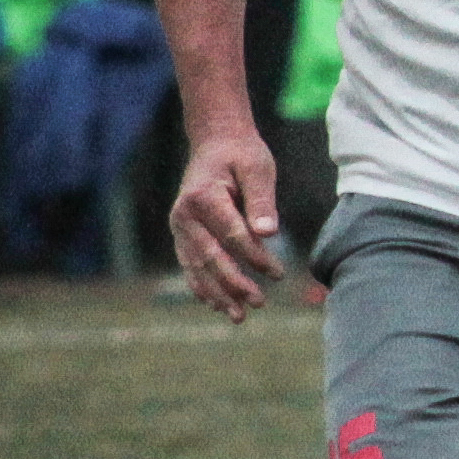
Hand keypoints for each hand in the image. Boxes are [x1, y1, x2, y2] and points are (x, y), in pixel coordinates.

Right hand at [169, 127, 286, 319]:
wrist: (215, 142)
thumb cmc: (242, 155)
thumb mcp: (258, 169)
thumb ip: (262, 201)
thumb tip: (268, 234)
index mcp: (203, 197)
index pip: (232, 235)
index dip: (255, 257)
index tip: (279, 274)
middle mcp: (184, 214)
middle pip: (210, 257)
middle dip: (234, 283)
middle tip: (259, 303)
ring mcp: (179, 225)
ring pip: (196, 266)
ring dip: (217, 293)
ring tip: (238, 316)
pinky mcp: (182, 233)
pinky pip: (189, 264)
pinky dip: (201, 285)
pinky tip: (216, 304)